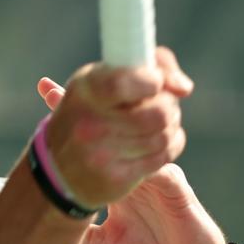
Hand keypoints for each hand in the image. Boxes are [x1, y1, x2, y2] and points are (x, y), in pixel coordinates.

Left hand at [37, 54, 243, 243]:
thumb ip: (80, 234)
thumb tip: (46, 226)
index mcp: (119, 182)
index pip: (94, 143)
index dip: (71, 119)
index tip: (45, 91)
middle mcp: (137, 171)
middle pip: (114, 127)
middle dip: (89, 104)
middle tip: (54, 87)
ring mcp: (157, 175)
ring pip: (138, 134)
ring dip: (116, 119)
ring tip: (87, 104)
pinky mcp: (176, 187)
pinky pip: (159, 164)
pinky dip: (142, 151)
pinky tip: (122, 139)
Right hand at [38, 48, 192, 210]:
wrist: (59, 168)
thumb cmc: (90, 111)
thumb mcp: (103, 78)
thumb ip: (149, 65)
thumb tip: (184, 88)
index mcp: (85, 90)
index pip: (124, 83)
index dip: (154, 80)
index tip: (156, 82)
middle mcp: (90, 124)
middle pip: (158, 112)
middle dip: (169, 105)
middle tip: (163, 104)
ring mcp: (102, 155)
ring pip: (164, 134)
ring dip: (171, 125)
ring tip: (159, 122)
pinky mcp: (116, 178)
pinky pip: (163, 156)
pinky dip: (170, 145)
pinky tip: (159, 141)